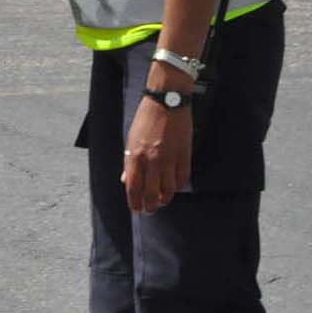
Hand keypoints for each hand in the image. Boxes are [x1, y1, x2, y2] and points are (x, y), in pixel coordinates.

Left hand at [122, 95, 192, 213]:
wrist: (167, 103)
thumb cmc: (145, 120)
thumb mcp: (131, 139)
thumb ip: (129, 162)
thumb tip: (127, 180)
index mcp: (135, 155)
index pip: (133, 187)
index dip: (134, 202)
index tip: (135, 209)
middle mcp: (152, 160)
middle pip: (151, 193)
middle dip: (150, 206)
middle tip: (150, 210)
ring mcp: (170, 158)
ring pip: (169, 189)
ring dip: (165, 199)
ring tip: (162, 201)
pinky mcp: (185, 155)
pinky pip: (182, 178)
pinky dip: (178, 186)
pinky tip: (174, 187)